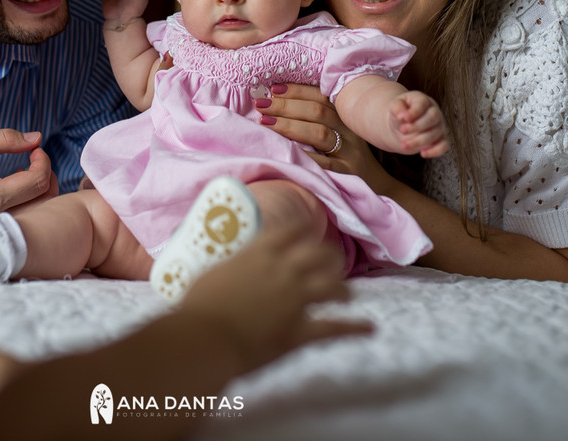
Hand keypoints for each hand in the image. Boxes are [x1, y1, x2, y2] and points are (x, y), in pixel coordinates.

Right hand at [0, 129, 58, 212]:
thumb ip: (4, 139)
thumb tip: (37, 138)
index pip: (36, 182)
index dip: (43, 161)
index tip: (35, 148)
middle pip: (41, 202)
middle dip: (46, 175)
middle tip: (35, 156)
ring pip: (34, 213)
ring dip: (38, 189)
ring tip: (25, 169)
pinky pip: (19, 218)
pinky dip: (25, 200)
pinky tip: (13, 183)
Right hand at [178, 222, 373, 372]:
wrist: (205, 338)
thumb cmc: (198, 306)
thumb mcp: (211, 272)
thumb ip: (231, 266)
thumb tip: (231, 266)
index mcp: (259, 252)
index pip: (291, 231)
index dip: (304, 230)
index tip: (310, 230)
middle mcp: (283, 269)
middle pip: (320, 254)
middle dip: (331, 257)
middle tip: (336, 263)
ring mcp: (296, 299)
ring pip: (332, 286)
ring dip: (343, 290)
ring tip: (348, 295)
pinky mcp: (301, 330)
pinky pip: (335, 327)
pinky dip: (354, 328)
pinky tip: (368, 328)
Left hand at [254, 83, 376, 175]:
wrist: (376, 184)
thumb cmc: (347, 152)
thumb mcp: (339, 130)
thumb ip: (316, 116)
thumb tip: (276, 100)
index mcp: (346, 115)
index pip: (320, 96)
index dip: (296, 90)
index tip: (273, 89)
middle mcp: (349, 129)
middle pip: (318, 112)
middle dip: (286, 106)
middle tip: (261, 104)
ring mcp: (350, 152)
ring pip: (320, 133)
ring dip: (290, 126)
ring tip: (266, 123)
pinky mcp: (348, 173)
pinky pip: (324, 163)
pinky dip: (305, 155)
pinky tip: (286, 151)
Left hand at [390, 91, 448, 157]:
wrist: (403, 125)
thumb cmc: (400, 113)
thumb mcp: (395, 107)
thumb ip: (397, 108)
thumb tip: (402, 116)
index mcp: (423, 101)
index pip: (422, 104)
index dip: (413, 112)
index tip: (402, 118)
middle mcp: (434, 112)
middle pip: (432, 118)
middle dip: (417, 126)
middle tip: (402, 130)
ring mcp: (439, 126)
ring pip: (435, 133)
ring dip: (419, 141)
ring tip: (404, 145)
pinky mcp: (441, 139)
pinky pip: (444, 146)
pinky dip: (435, 151)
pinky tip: (423, 154)